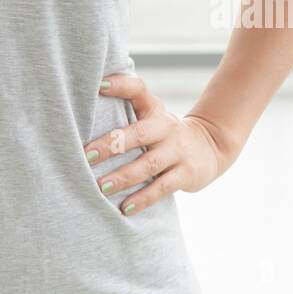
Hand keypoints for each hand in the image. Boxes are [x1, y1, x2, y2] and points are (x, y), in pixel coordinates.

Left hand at [82, 73, 227, 215]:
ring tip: (102, 187)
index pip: (138, 90)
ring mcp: (177, 151)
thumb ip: (124, 109)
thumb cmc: (163, 132)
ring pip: (149, 164)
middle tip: (87, 156)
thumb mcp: (150, 115)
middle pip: (139, 133)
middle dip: (111, 144)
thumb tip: (83, 106)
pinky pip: (162, 188)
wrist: (209, 146)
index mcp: (153, 108)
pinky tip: (125, 208)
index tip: (99, 85)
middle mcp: (166, 127)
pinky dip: (143, 199)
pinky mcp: (186, 174)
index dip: (120, 85)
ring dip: (124, 176)